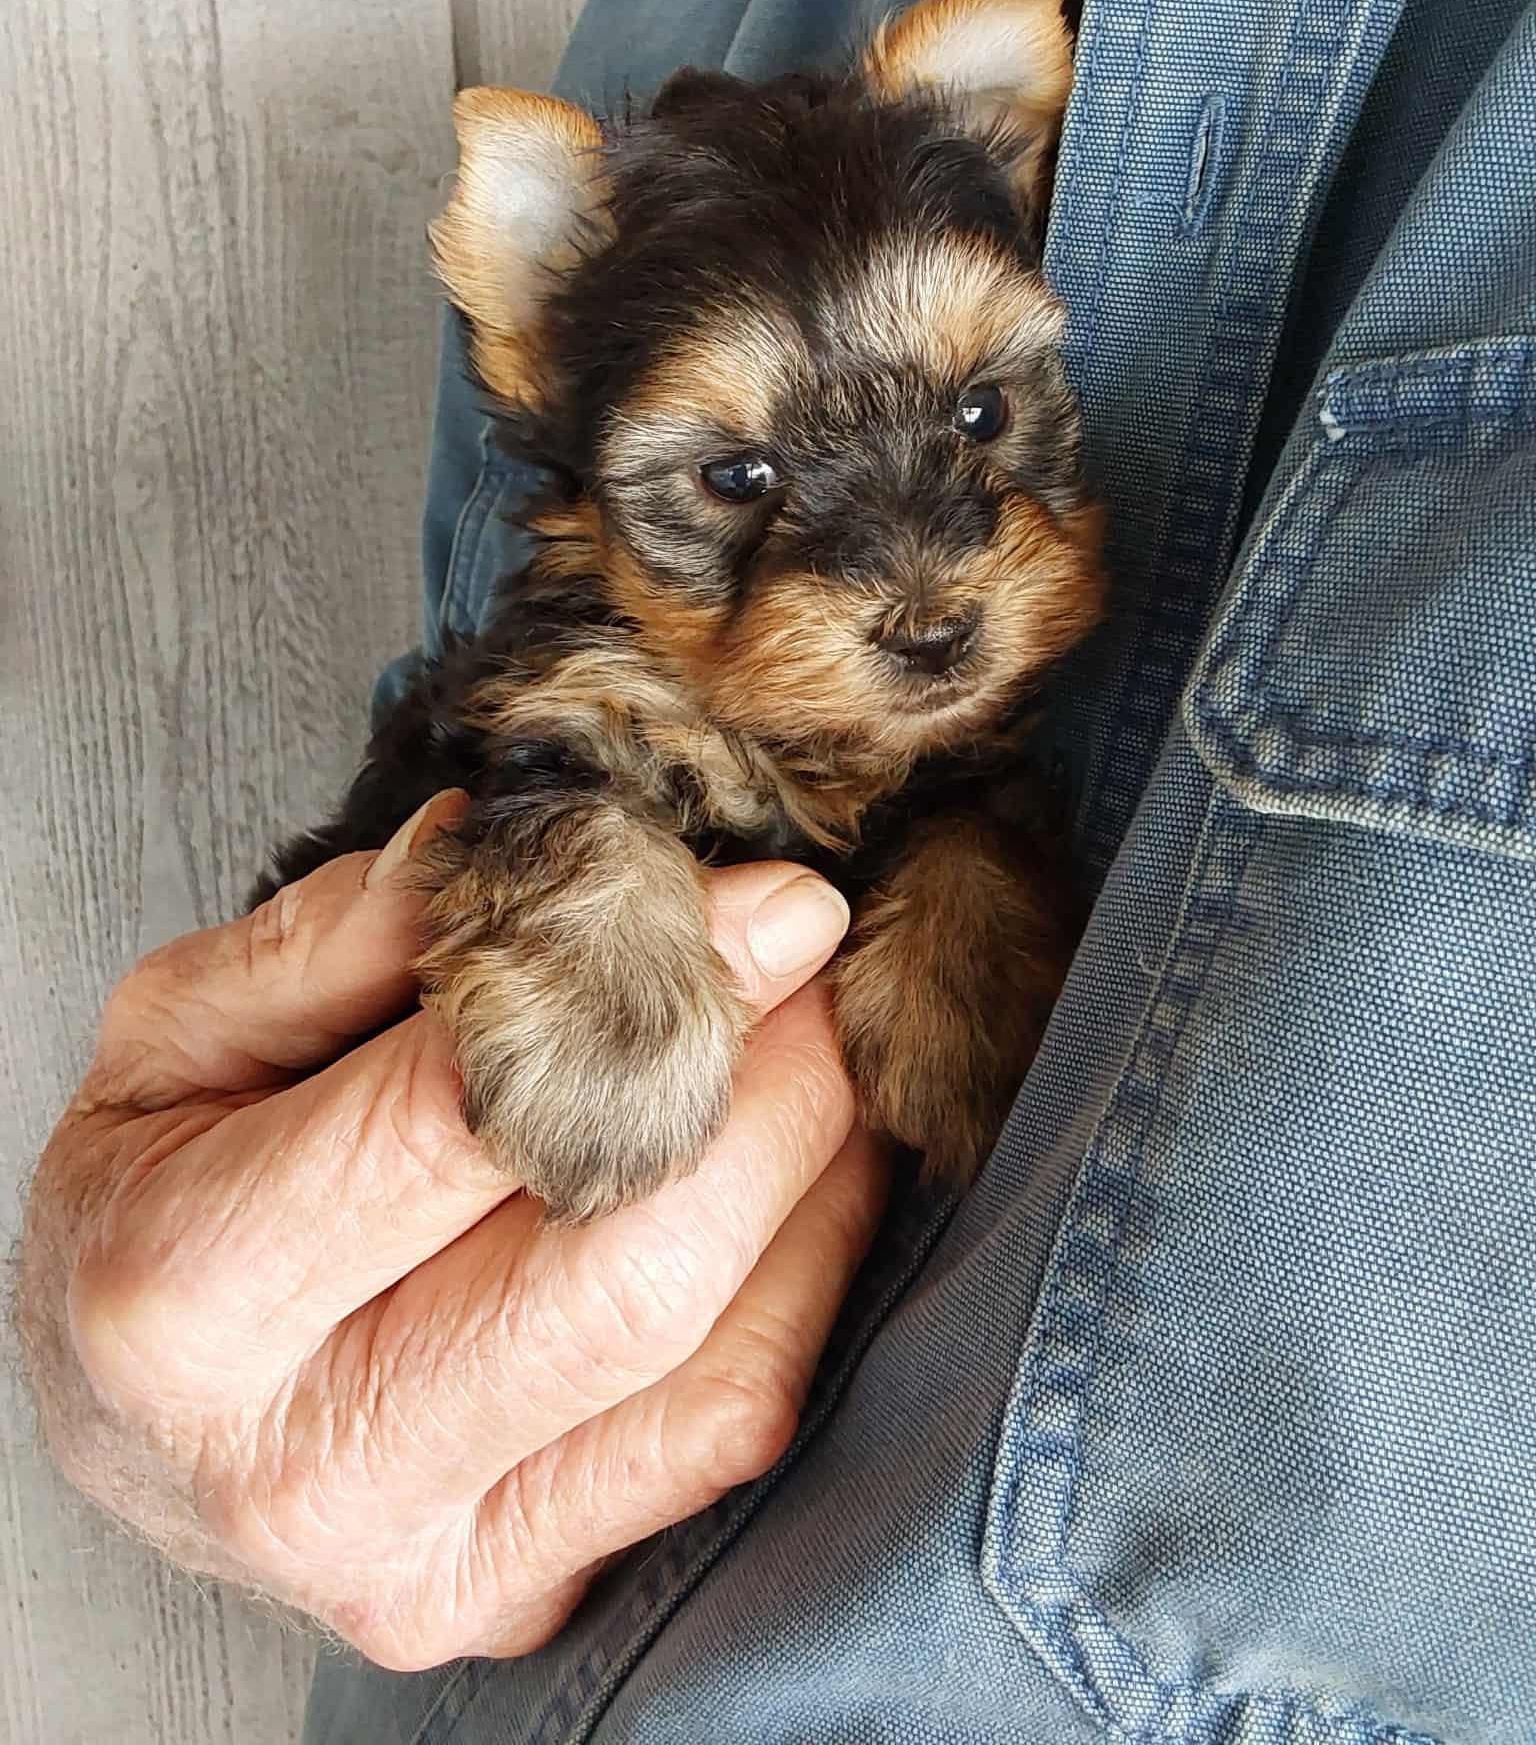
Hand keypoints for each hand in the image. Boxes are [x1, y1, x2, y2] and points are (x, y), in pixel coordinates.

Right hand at [18, 792, 883, 1667]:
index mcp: (187, 1295)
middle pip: (623, 1272)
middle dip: (767, 1093)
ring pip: (710, 1368)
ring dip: (811, 1181)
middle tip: (819, 970)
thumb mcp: (175, 1030)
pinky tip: (805, 1178)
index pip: (466, 1119)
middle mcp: (306, 1466)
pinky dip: (804, 1286)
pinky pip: (723, 1435)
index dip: (648, 996)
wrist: (127, 1411)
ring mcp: (425, 1562)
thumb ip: (333, 937)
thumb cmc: (154, 1201)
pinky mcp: (518, 1594)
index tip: (770, 904)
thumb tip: (508, 848)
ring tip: (825, 1052)